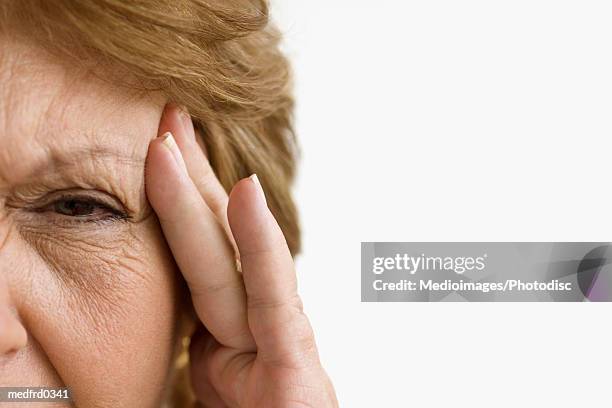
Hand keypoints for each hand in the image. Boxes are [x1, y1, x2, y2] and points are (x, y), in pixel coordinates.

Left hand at [145, 105, 337, 406]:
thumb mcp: (211, 391)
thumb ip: (194, 353)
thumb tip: (153, 326)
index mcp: (226, 338)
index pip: (196, 256)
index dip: (175, 201)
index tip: (157, 151)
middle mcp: (250, 330)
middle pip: (210, 243)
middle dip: (186, 176)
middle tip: (164, 117)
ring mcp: (275, 344)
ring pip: (231, 258)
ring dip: (202, 191)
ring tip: (173, 134)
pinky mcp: (295, 366)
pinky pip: (275, 298)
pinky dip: (261, 244)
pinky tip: (245, 194)